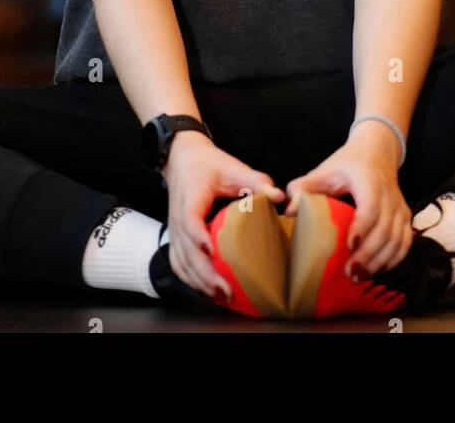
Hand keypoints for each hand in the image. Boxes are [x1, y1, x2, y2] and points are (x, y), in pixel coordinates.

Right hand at [161, 131, 286, 302]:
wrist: (182, 158)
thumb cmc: (207, 163)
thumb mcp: (232, 167)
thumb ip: (256, 180)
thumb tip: (279, 196)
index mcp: (190, 197)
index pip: (189, 220)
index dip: (199, 238)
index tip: (213, 252)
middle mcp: (177, 217)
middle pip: (185, 251)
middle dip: (204, 274)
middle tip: (227, 289)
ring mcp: (174, 229)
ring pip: (180, 262)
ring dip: (198, 282)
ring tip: (220, 296)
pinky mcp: (175, 237)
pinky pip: (177, 263)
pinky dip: (190, 279)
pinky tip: (206, 290)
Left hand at [283, 122, 413, 279]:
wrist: (376, 151)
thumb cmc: (346, 164)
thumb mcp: (323, 170)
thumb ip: (302, 188)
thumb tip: (289, 211)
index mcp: (367, 180)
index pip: (370, 206)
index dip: (362, 227)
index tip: (349, 246)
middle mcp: (388, 193)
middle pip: (384, 228)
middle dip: (369, 254)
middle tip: (350, 272)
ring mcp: (399, 206)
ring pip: (397, 238)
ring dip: (380, 261)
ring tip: (360, 276)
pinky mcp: (405, 216)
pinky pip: (405, 242)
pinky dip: (394, 259)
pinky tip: (378, 270)